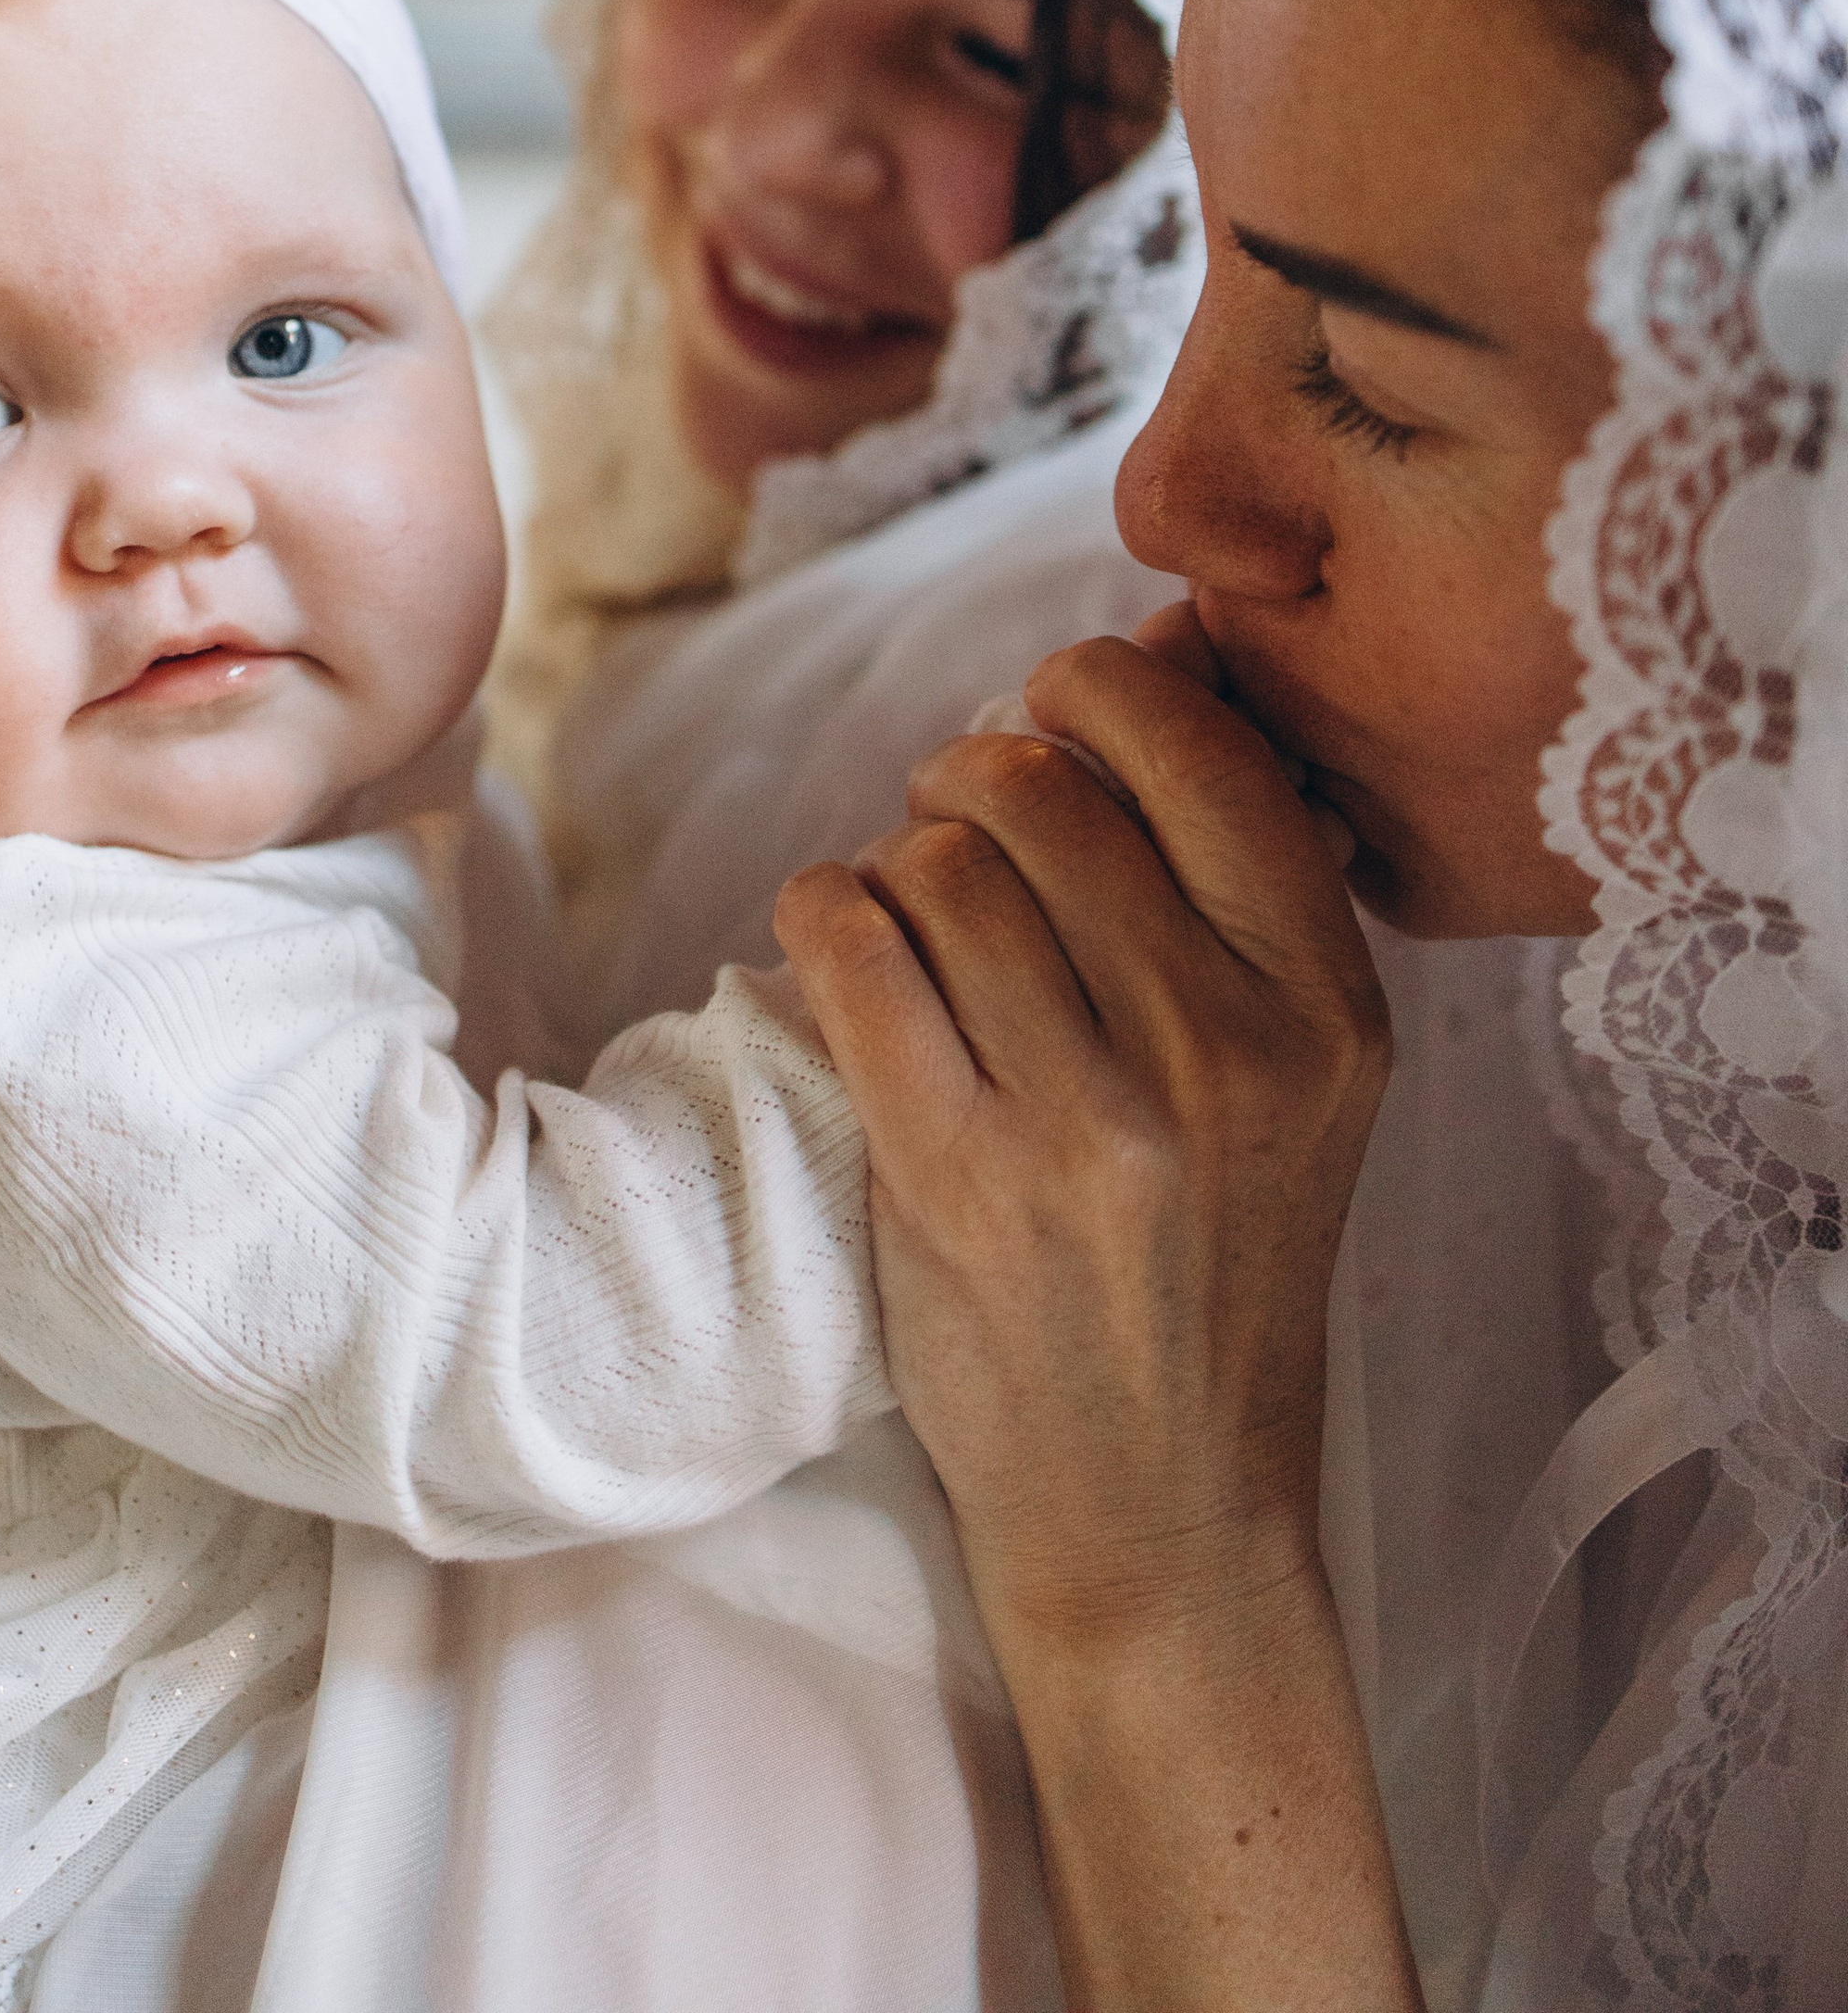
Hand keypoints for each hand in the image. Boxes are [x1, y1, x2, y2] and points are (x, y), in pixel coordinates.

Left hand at [777, 630, 1416, 2009]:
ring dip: (899, 854)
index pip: (1202, 754)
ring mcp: (1092, 1122)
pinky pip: (854, 950)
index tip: (1056, 706)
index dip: (1102, 691)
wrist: (1164, 1510)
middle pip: (1048, 791)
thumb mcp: (1297, 1072)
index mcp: (1325, 1005)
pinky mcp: (958, 1180)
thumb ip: (1238, 874)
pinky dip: (825, 911)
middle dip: (976, 773)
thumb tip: (1167, 640)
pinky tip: (842, 937)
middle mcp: (1227, 1051)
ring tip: (909, 903)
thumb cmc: (1215, 1258)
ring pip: (942, 863)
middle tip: (959, 813)